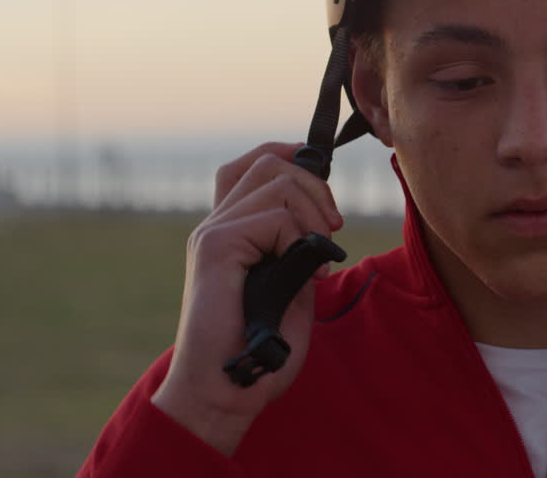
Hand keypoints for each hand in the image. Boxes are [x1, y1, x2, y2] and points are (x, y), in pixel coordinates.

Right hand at [151, 142, 343, 454]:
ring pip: (276, 181)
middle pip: (267, 162)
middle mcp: (216, 225)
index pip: (250, 166)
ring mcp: (213, 233)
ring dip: (313, 214)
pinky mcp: (216, 246)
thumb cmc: (261, 348)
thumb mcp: (292, 285)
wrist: (228, 388)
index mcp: (230, 231)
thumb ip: (299, 246)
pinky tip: (305, 276)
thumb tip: (324, 215)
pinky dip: (300, 240)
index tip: (323, 182)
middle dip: (316, 186)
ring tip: (319, 260)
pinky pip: (275, 217)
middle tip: (333, 229)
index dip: (288, 156)